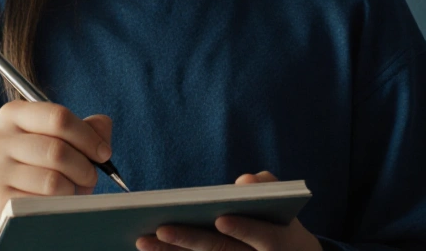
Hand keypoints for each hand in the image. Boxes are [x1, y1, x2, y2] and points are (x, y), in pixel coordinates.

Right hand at [0, 101, 112, 250]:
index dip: (88, 137)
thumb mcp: (58, 136)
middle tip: (91, 175)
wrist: (5, 192)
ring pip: (52, 181)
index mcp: (14, 113)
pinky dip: (59, 204)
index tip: (104, 152)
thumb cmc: (38, 160)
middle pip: (57, 150)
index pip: (58, 117)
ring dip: (73, 188)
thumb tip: (103, 127)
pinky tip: (57, 200)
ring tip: (73, 188)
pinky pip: (43, 203)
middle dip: (84, 167)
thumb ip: (86, 127)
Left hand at [135, 171, 321, 250]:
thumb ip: (267, 186)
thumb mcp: (282, 202)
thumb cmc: (279, 222)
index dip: (243, 229)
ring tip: (143, 241)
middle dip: (190, 240)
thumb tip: (244, 182)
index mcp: (278, 242)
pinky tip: (151, 249)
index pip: (262, 237)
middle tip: (161, 229)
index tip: (221, 220)